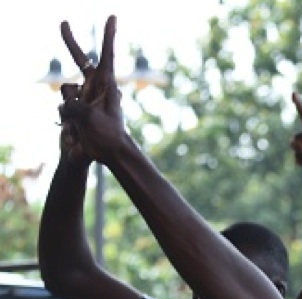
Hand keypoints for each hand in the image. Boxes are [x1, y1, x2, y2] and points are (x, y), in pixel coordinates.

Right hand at [57, 16, 125, 162]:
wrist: (108, 152)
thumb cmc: (108, 135)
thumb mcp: (90, 118)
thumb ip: (73, 105)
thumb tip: (65, 102)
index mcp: (107, 84)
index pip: (108, 55)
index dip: (109, 35)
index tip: (112, 17)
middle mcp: (95, 86)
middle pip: (79, 60)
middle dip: (70, 42)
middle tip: (63, 22)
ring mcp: (85, 96)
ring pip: (65, 90)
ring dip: (68, 107)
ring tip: (82, 123)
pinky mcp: (77, 106)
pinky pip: (62, 104)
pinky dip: (65, 116)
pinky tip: (77, 128)